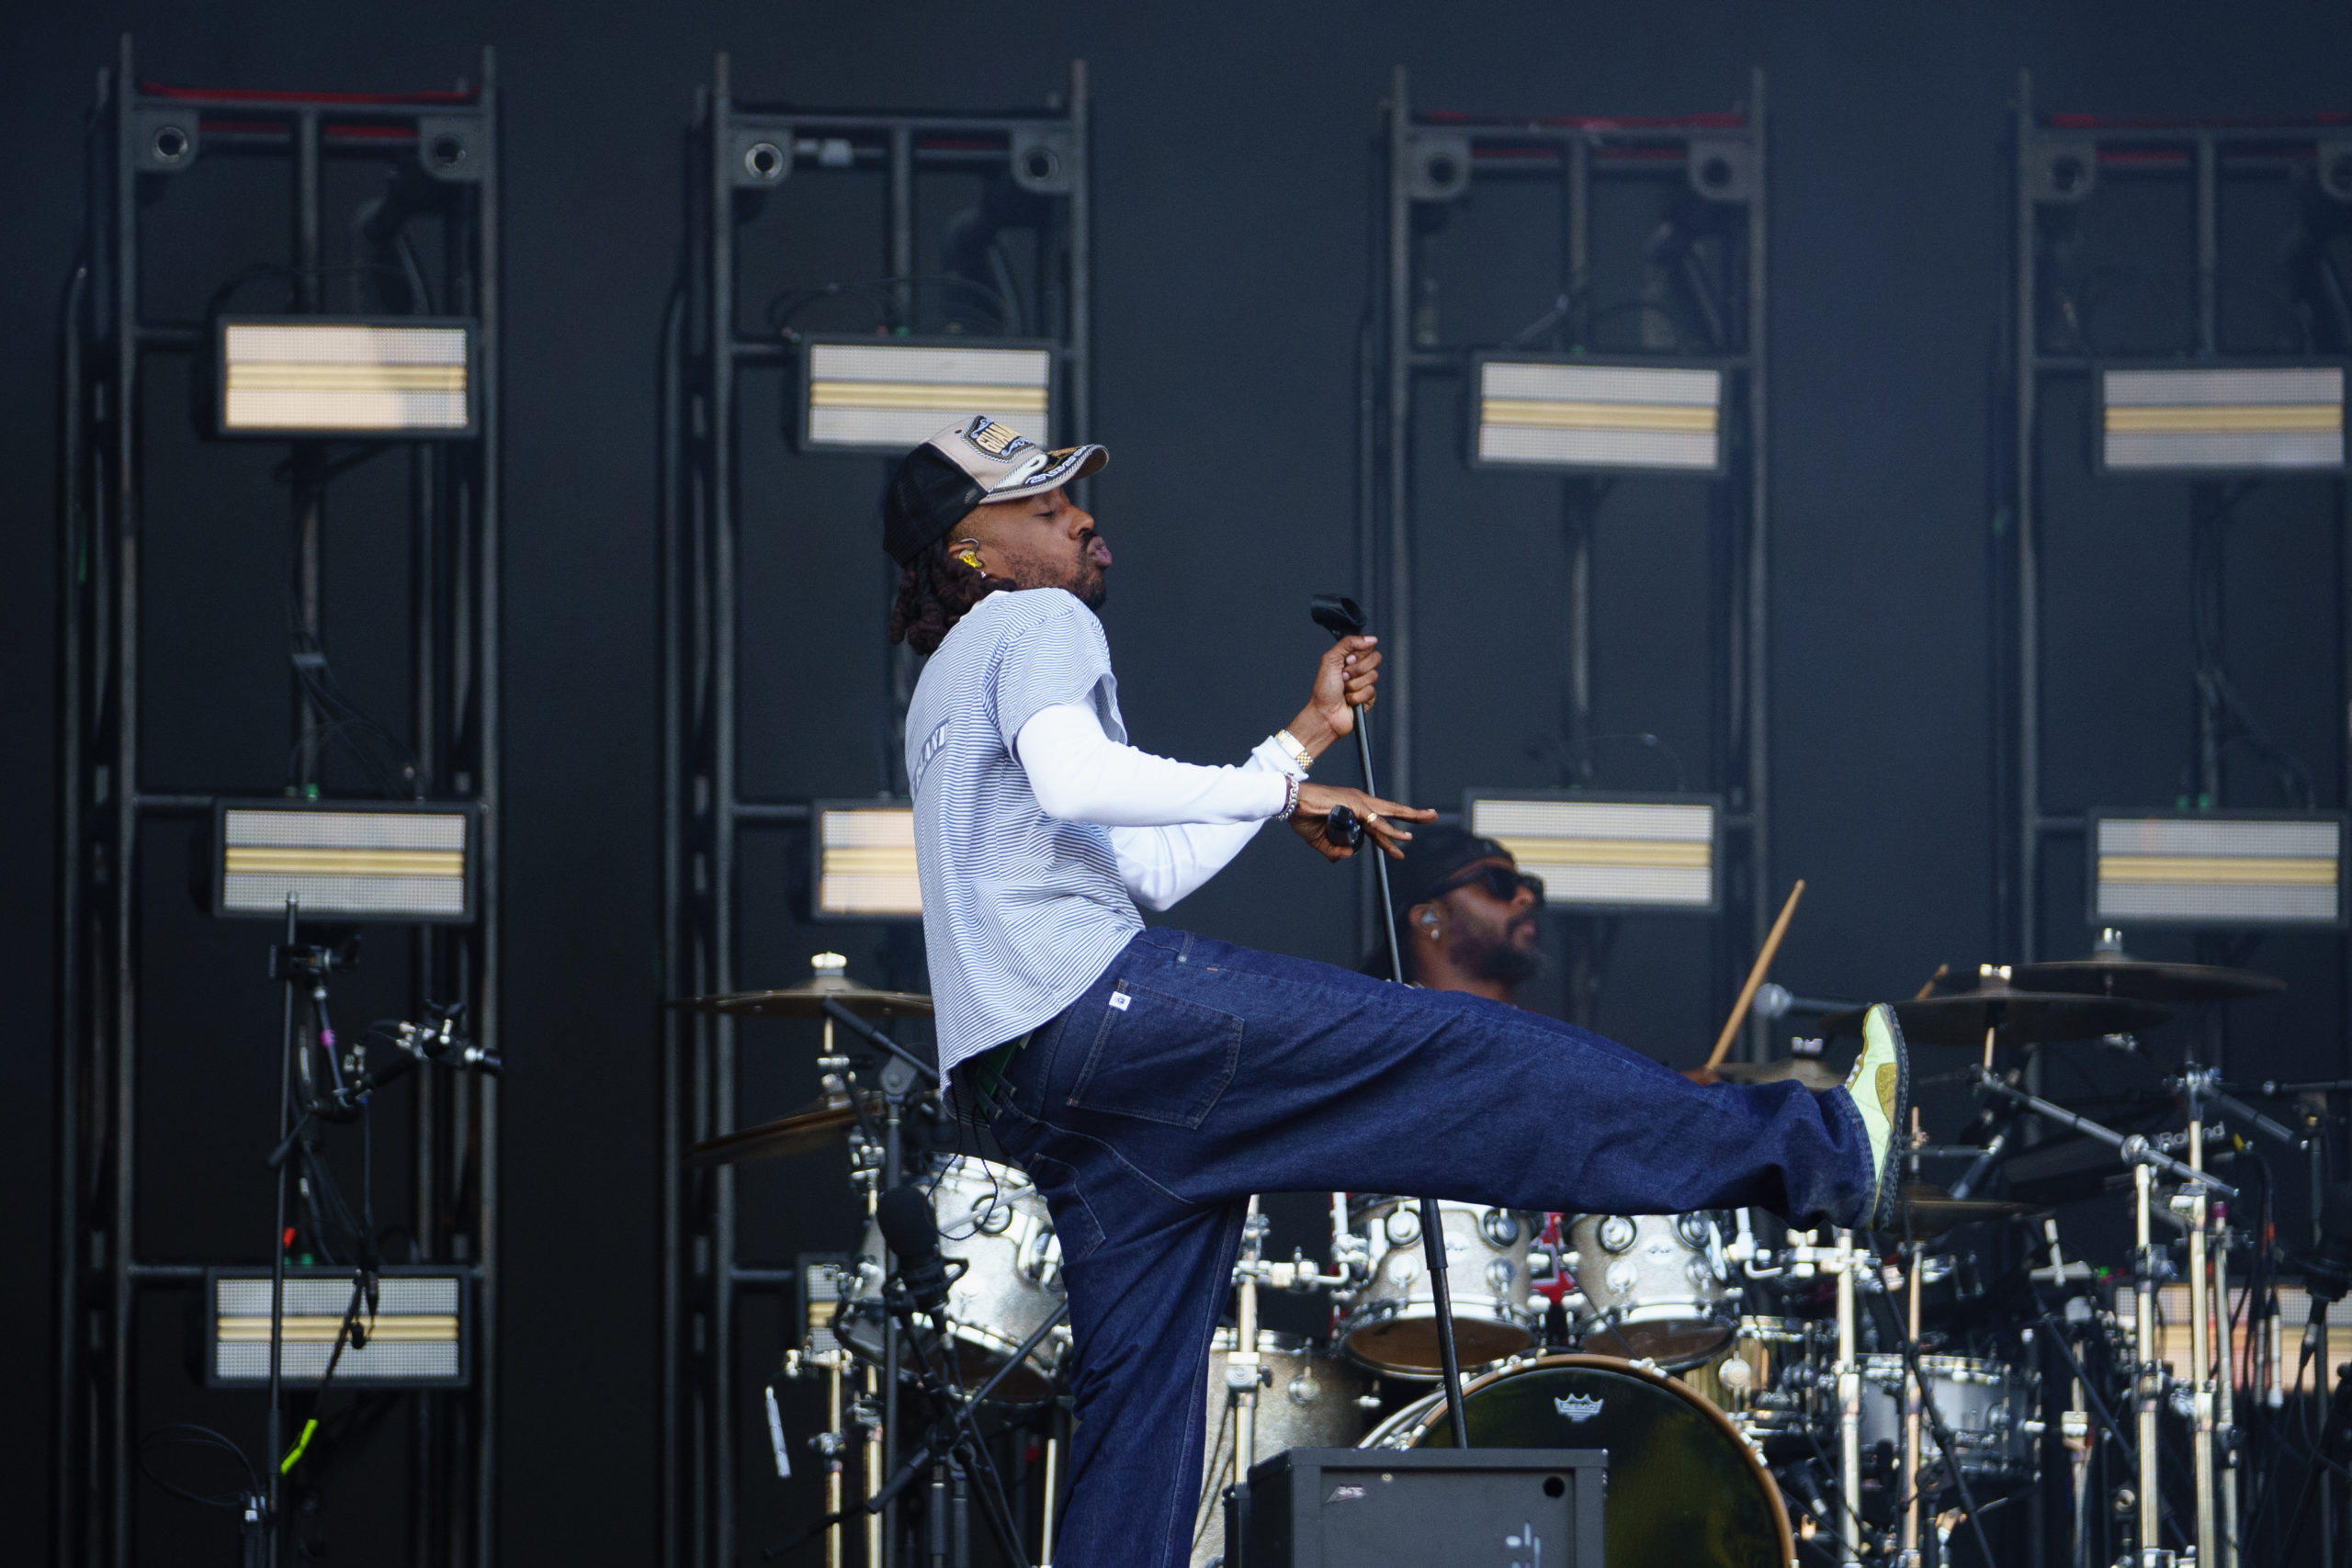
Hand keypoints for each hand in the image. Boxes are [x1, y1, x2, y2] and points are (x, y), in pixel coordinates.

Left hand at [1284, 636, 1381, 755]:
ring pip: (1374, 676)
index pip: (1368, 647)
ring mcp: (1365, 683)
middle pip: (1375, 659)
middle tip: (1344, 677)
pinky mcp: (1369, 698)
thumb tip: (1371, 638)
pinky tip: (1349, 700)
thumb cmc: (1323, 689)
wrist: (1325, 714)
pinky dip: (1357, 696)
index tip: (1346, 662)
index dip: (1358, 654)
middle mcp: (1359, 669)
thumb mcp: (1330, 659)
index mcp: (1350, 658)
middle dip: (1357, 669)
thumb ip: (1348, 643)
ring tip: (1344, 690)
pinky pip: (1372, 691)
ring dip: (1355, 684)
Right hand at [1289, 782, 1434, 862]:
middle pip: (1391, 811)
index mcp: (1353, 810)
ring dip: (1409, 820)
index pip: (1378, 824)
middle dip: (1413, 815)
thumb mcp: (1319, 840)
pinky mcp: (1354, 806)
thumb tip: (1344, 857)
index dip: (1391, 835)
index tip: (1405, 842)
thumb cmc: (1303, 816)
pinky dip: (1389, 831)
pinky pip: (1375, 822)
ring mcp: (1358, 803)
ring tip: (1426, 822)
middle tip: (1432, 816)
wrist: (1290, 801)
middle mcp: (1359, 804)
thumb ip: (1333, 850)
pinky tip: (1402, 837)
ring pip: (1388, 815)